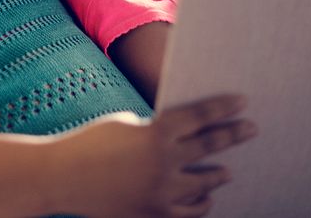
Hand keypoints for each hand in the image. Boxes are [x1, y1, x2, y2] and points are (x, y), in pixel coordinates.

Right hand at [44, 94, 255, 217]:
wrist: (60, 177)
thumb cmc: (89, 143)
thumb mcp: (126, 124)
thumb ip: (157, 132)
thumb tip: (183, 140)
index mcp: (156, 133)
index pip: (200, 117)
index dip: (223, 109)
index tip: (242, 102)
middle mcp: (164, 164)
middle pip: (209, 147)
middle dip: (233, 135)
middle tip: (251, 129)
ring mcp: (161, 193)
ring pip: (204, 184)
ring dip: (218, 175)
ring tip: (228, 171)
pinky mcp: (153, 215)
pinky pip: (189, 212)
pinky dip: (201, 205)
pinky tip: (207, 199)